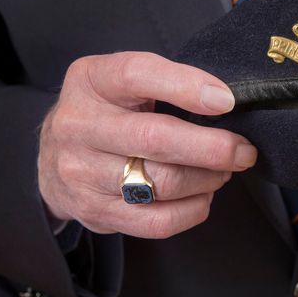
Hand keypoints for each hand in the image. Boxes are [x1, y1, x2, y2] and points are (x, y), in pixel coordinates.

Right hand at [38, 51, 256, 237]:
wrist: (53, 157)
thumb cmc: (109, 111)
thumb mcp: (124, 81)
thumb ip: (167, 82)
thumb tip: (228, 101)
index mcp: (91, 80)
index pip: (138, 74)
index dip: (187, 86)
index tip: (227, 100)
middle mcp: (78, 125)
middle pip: (156, 139)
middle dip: (214, 148)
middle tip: (244, 150)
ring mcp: (81, 172)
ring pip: (162, 183)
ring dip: (208, 179)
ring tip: (224, 171)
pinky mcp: (94, 212)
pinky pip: (157, 221)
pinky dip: (193, 210)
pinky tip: (202, 195)